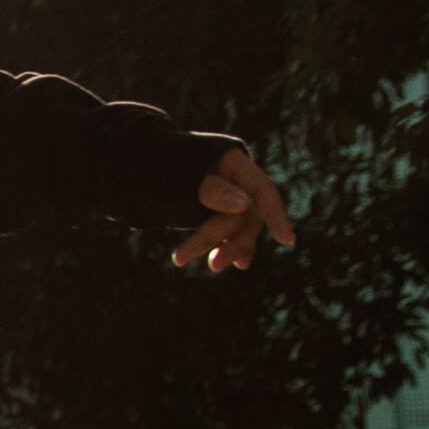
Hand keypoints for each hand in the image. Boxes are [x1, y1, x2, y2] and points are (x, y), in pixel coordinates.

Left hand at [171, 149, 297, 273]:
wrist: (141, 166)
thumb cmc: (161, 166)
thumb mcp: (183, 175)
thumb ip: (214, 190)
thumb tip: (244, 204)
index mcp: (234, 161)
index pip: (263, 190)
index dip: (276, 215)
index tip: (286, 240)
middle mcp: (238, 178)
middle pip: (247, 214)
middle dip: (232, 241)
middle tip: (214, 266)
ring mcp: (231, 195)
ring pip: (240, 226)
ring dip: (231, 247)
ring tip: (215, 266)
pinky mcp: (221, 210)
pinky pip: (233, 231)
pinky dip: (232, 246)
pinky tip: (239, 263)